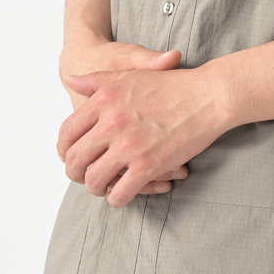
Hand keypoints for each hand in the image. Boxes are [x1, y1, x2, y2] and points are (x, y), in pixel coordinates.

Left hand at [60, 41, 189, 197]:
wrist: (207, 96)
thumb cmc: (171, 84)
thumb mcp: (129, 74)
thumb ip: (96, 80)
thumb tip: (70, 79)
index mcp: (104, 100)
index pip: (67, 133)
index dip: (65, 150)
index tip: (72, 157)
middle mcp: (111, 123)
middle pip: (75, 160)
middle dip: (76, 174)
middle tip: (85, 176)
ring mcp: (129, 146)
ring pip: (94, 181)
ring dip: (96, 188)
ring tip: (105, 186)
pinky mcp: (148, 165)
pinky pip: (119, 194)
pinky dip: (118, 199)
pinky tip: (124, 192)